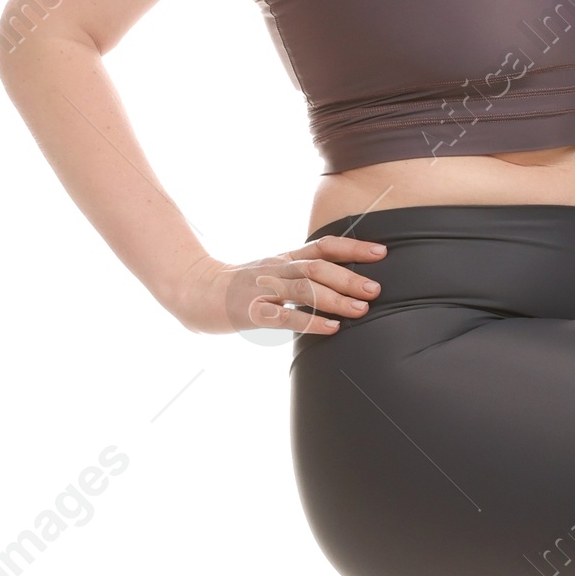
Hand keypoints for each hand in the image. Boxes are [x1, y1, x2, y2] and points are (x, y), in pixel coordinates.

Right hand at [169, 235, 387, 335]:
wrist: (193, 289)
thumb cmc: (238, 286)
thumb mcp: (272, 272)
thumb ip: (301, 275)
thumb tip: (341, 282)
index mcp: (284, 258)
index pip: (324, 246)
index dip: (353, 247)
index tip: (382, 252)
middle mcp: (276, 269)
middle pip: (318, 268)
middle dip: (349, 277)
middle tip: (376, 289)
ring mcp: (262, 289)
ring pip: (303, 290)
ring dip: (335, 299)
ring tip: (361, 310)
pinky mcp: (249, 311)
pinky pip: (283, 317)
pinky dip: (309, 322)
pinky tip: (330, 329)